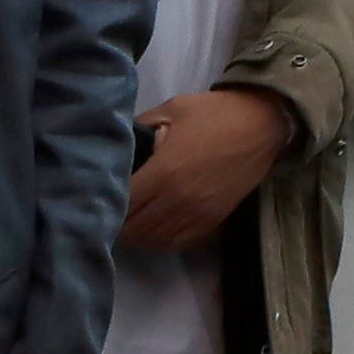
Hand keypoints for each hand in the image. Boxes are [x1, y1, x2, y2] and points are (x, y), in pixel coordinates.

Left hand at [119, 80, 301, 249]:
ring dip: (135, 234)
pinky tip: (152, 227)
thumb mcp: (172, 110)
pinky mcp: (211, 223)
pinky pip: (176, 243)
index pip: (121, 204)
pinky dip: (159, 240)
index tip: (92, 198)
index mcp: (164, 173)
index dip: (103, 204)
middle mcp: (178, 201)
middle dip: (116, 223)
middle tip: (104, 212)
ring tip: (125, 221)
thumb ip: (140, 128)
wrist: (261, 125)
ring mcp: (196, 216)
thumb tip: (116, 144)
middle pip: (133, 229)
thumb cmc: (213, 114)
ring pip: (153, 241)